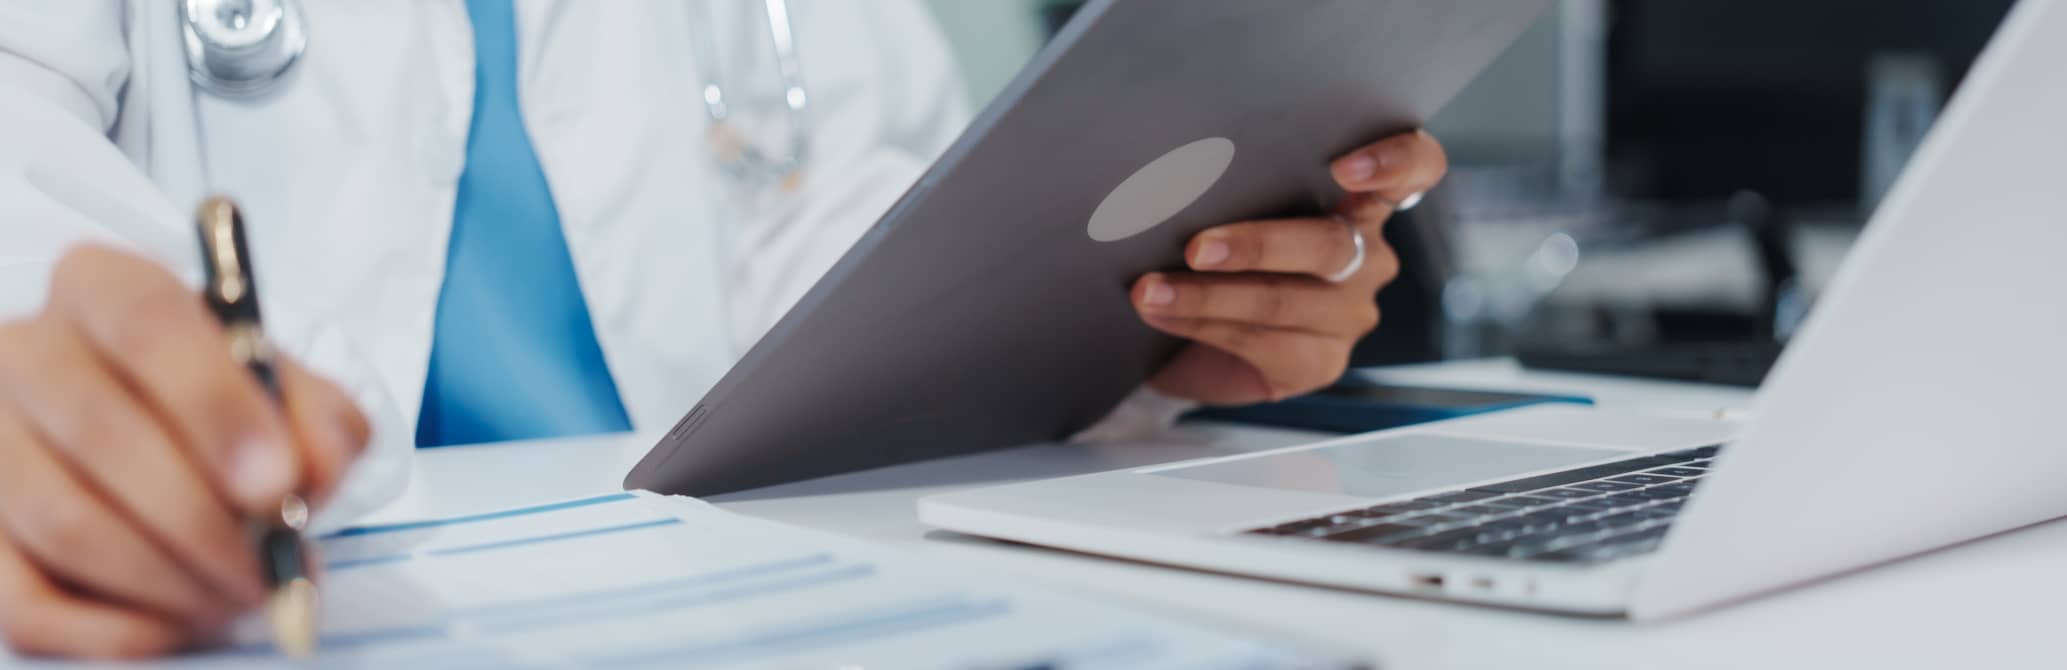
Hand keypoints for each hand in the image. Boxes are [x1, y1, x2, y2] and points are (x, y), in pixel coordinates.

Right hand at [0, 245, 368, 657]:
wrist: (165, 447)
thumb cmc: (227, 410)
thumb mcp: (289, 393)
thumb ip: (319, 421)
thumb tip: (312, 472)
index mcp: (104, 288)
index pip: (144, 320)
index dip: (214, 404)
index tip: (276, 480)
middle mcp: (25, 351)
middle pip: (98, 430)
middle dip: (201, 517)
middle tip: (268, 566)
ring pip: (62, 520)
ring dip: (168, 578)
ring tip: (240, 594)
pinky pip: (25, 602)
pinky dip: (114, 628)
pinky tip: (177, 622)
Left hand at [1134, 130, 1446, 404]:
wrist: (1188, 335)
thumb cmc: (1215, 254)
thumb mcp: (1231, 207)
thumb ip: (1235, 185)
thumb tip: (1175, 170)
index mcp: (1359, 200)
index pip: (1416, 167)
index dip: (1394, 161)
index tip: (1345, 168)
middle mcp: (1367, 255)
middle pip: (1330, 243)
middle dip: (1256, 245)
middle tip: (1197, 247)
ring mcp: (1349, 312)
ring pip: (1286, 300)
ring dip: (1207, 295)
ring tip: (1151, 289)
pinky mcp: (1321, 362)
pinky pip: (1264, 344)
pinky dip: (1203, 325)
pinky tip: (1164, 314)